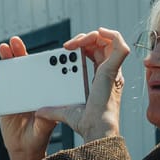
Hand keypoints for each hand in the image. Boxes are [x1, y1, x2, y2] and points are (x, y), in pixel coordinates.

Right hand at [0, 36, 60, 159]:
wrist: (22, 148)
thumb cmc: (38, 138)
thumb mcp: (44, 129)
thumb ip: (45, 120)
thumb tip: (45, 110)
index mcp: (45, 92)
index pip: (45, 72)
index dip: (42, 59)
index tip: (38, 50)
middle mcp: (32, 88)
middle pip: (26, 66)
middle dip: (20, 52)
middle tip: (15, 42)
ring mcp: (17, 91)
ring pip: (12, 71)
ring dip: (6, 58)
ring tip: (3, 48)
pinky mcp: (5, 96)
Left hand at [44, 27, 128, 143]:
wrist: (95, 127)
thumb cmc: (85, 122)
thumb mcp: (65, 110)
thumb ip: (52, 109)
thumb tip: (39, 112)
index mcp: (99, 78)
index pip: (93, 54)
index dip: (81, 46)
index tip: (66, 49)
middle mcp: (108, 73)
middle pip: (100, 45)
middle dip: (83, 39)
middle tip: (68, 46)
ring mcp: (113, 70)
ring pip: (108, 41)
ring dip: (92, 36)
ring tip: (76, 41)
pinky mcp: (114, 69)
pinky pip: (120, 45)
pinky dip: (112, 35)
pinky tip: (99, 32)